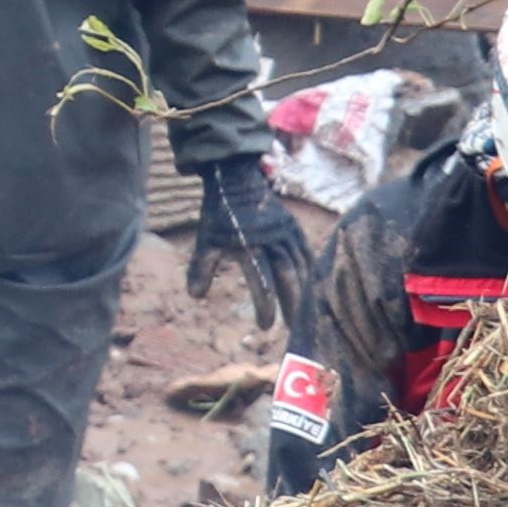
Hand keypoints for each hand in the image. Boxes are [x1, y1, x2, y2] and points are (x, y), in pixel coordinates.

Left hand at [188, 151, 313, 317]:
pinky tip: (312, 285)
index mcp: (250, 245)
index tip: (266, 325)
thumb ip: (201, 268)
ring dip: (303, 289)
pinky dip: (310, 269)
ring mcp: (286, 232)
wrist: (236, 179)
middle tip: (293, 326)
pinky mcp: (294, 227)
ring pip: (300, 266)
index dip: (265, 305)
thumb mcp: (206, 240)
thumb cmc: (219, 214)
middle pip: (287, 276)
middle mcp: (273, 240)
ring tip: (303, 311)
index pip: (262, 281)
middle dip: (291, 303)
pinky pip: (306, 251)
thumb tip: (195, 296)